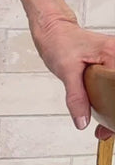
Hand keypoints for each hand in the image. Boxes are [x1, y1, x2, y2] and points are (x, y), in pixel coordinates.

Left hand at [29, 12, 114, 139]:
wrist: (55, 31)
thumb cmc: (60, 44)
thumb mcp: (66, 72)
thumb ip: (76, 97)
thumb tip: (83, 121)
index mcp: (114, 55)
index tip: (112, 126)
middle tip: (105, 133)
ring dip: (113, 112)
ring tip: (103, 131)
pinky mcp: (111, 66)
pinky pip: (113, 88)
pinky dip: (110, 104)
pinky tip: (103, 119)